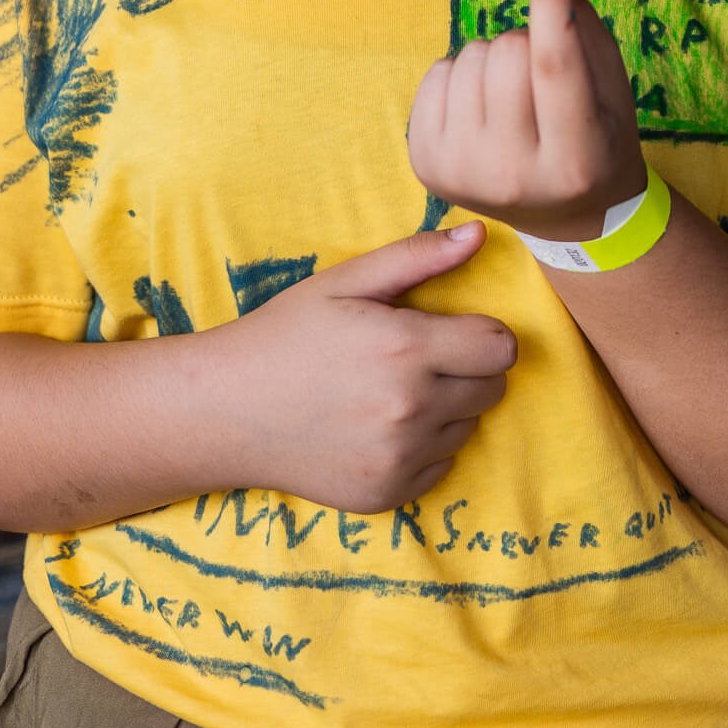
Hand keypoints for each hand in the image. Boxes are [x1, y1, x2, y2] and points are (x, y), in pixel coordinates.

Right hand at [217, 222, 515, 511]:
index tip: (452, 330)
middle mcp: (412, 409)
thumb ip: (417, 257)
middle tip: (420, 358)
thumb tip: (478, 233)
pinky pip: (441, 465)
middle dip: (469, 368)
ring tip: (393, 390)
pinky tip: (379, 426)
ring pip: (468, 427)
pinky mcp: (389, 494)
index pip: (501, 348)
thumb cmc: (286, 334)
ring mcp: (400, 459)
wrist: (227, 410)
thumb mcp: (345, 281)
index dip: (483, 334)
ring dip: (447, 407)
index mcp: (407, 349)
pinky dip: (424, 446)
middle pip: (493, 388)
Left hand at [407, 0, 646, 242]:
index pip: (556, 64)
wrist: (568, 218)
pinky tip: (481, 109)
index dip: (551, 1)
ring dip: (492, 60)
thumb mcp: (608, 84)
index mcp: (575, 156)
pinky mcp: (426, 166)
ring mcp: (462, 175)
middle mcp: (513, 174)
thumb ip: (577, 21)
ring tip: (513, 99)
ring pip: (468, 56)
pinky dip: (461, 76)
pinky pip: (436, 72)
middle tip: (541, 78)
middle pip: (508, 51)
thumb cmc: (599, 137)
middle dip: (526, 43)